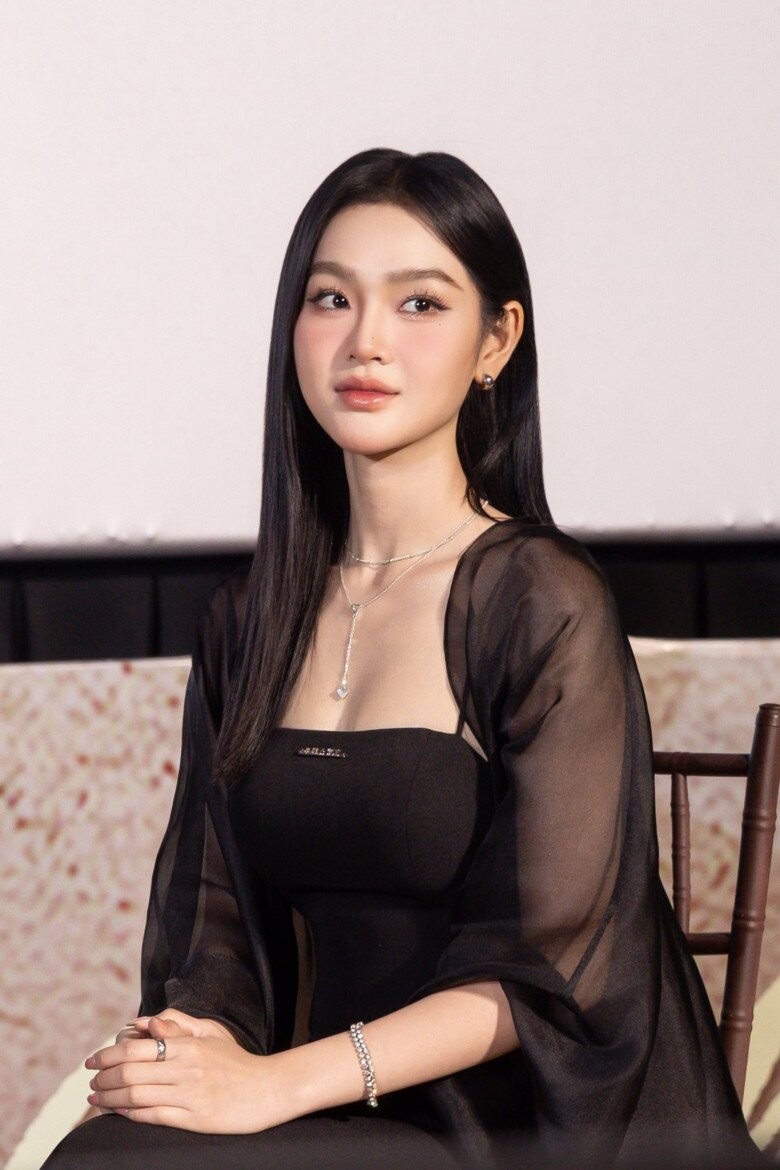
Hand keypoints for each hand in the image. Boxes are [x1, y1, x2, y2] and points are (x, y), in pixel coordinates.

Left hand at [85, 1012, 294, 1132]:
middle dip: (103, 1078)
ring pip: (137, 1096)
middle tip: (90, 1081)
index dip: (108, 1055)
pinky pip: (153, 1116)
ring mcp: (190, 1095)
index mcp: (188, 1045)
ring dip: (110, 1098)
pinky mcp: (194, 1119)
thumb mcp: (211, 1033)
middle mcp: (186, 1068)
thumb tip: (146, 1023)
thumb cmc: (237, 1060)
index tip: (92, 1061)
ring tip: (96, 1099)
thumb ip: (178, 1024)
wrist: (267, 1089)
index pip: (137, 1048)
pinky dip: (129, 1115)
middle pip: (131, 1073)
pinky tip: (118, 1113)